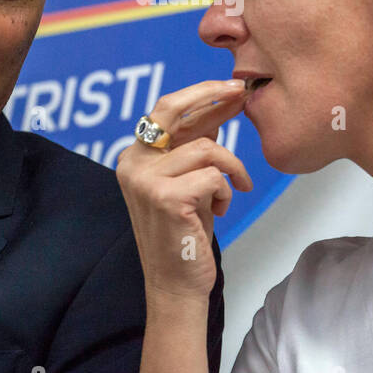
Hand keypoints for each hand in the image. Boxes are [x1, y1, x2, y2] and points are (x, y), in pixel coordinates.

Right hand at [116, 79, 252, 300]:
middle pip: (171, 108)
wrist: (177, 284)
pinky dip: (226, 191)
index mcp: (135, 156)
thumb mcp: (191, 180)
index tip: (233, 88)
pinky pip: (213, 176)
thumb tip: (224, 102)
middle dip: (210, 94)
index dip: (203, 94)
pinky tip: (220, 211)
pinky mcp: (164, 197)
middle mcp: (132, 163)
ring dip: (230, 168)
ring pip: (205, 149)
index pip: (167, 110)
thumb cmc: (186, 233)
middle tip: (241, 93)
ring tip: (233, 190)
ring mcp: (144, 179)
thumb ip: (199, 143)